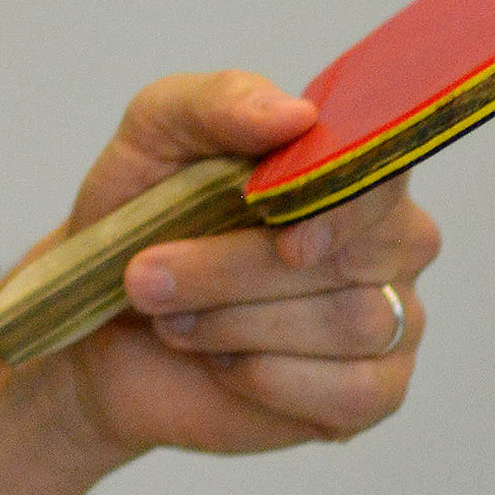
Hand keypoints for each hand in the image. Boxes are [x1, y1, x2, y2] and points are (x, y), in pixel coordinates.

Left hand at [54, 71, 440, 464]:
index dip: (340, 203)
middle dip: (232, 270)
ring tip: (172, 321)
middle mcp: (391, 240)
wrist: (101, 330)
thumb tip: (295, 114)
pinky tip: (222, 365)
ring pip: (350, 322)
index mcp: (352, 167)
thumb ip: (217, 102)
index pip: (386, 170)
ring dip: (234, 324)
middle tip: (146, 277)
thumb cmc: (139, 221)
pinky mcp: (373, 392)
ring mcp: (393, 318)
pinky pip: (353, 391)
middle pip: (353, 255)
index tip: (277, 228)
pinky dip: (268, 378)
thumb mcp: (152, 138)